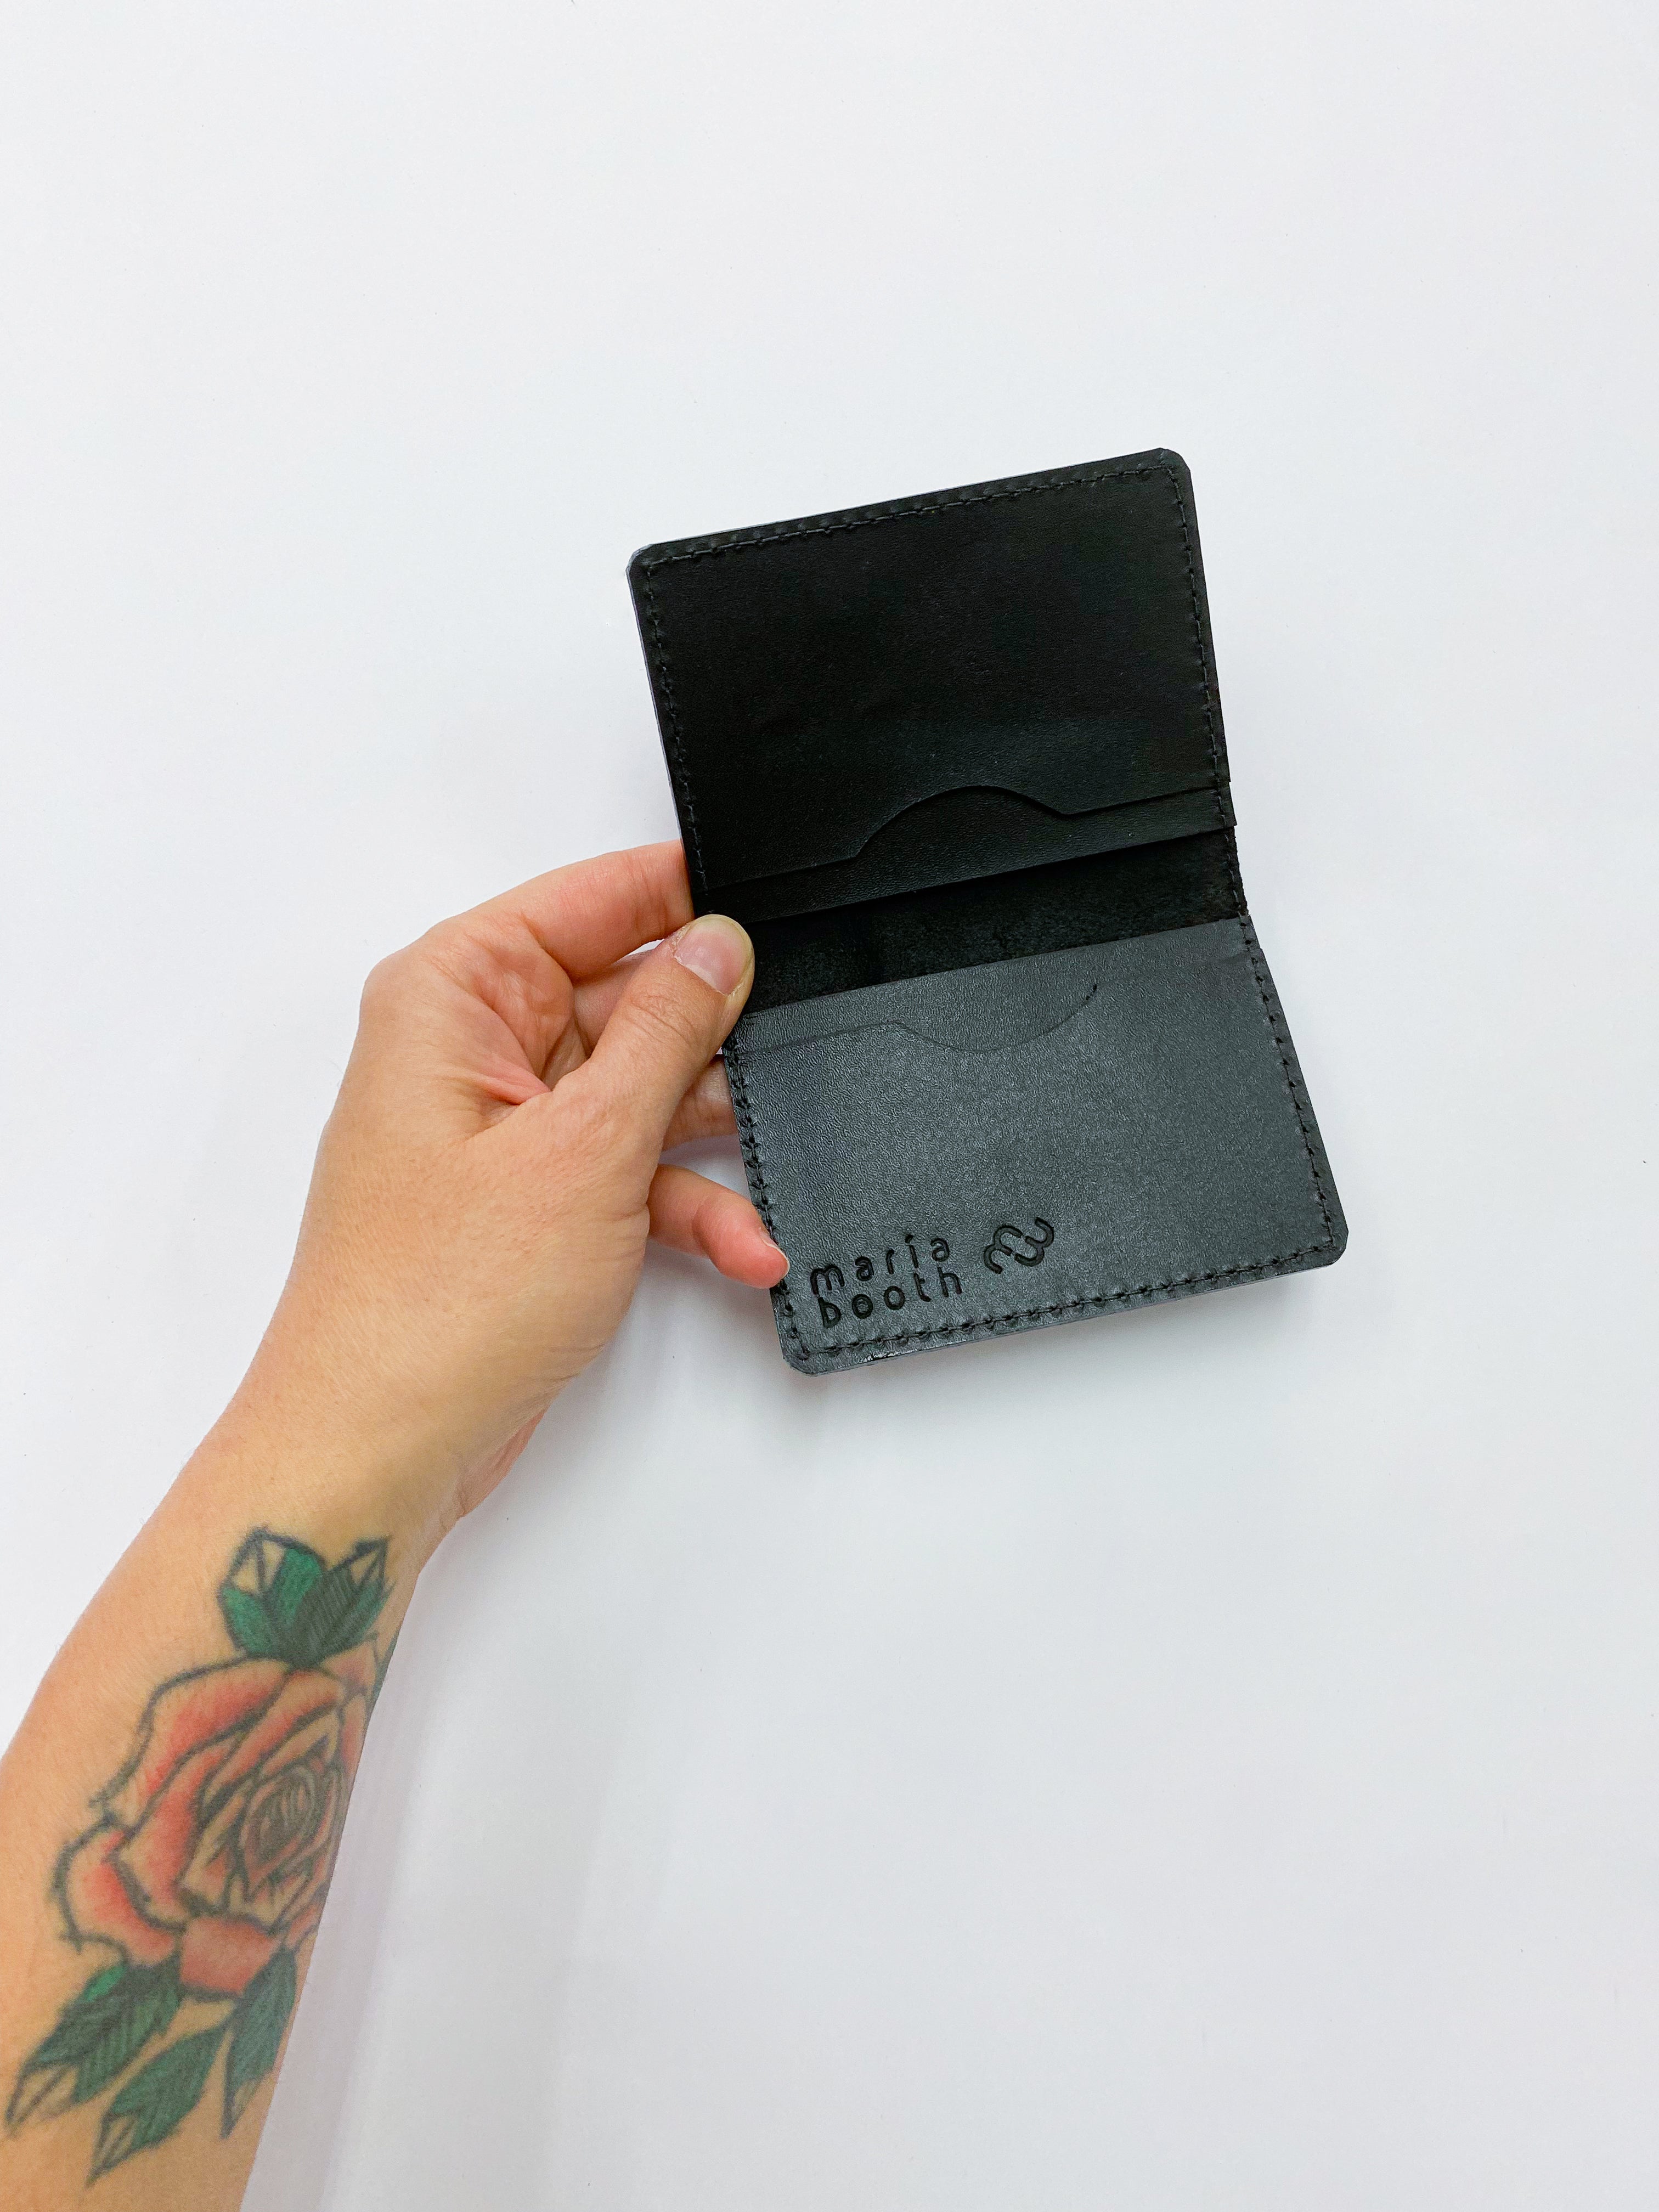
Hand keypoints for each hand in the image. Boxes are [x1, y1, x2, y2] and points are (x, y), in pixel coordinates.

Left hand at [233, 842, 785, 1540]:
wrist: (383, 1445)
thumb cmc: (436, 1303)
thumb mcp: (586, 1145)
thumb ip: (664, 1032)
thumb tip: (716, 945)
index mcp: (455, 993)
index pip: (589, 898)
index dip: (683, 901)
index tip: (770, 914)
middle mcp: (470, 1047)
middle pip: (625, 997)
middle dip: (708, 1044)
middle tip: (781, 1064)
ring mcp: (500, 1127)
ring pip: (637, 1091)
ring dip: (705, 1143)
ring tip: (764, 1182)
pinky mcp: (527, 1199)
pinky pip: (625, 1170)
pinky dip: (682, 1206)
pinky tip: (740, 1245)